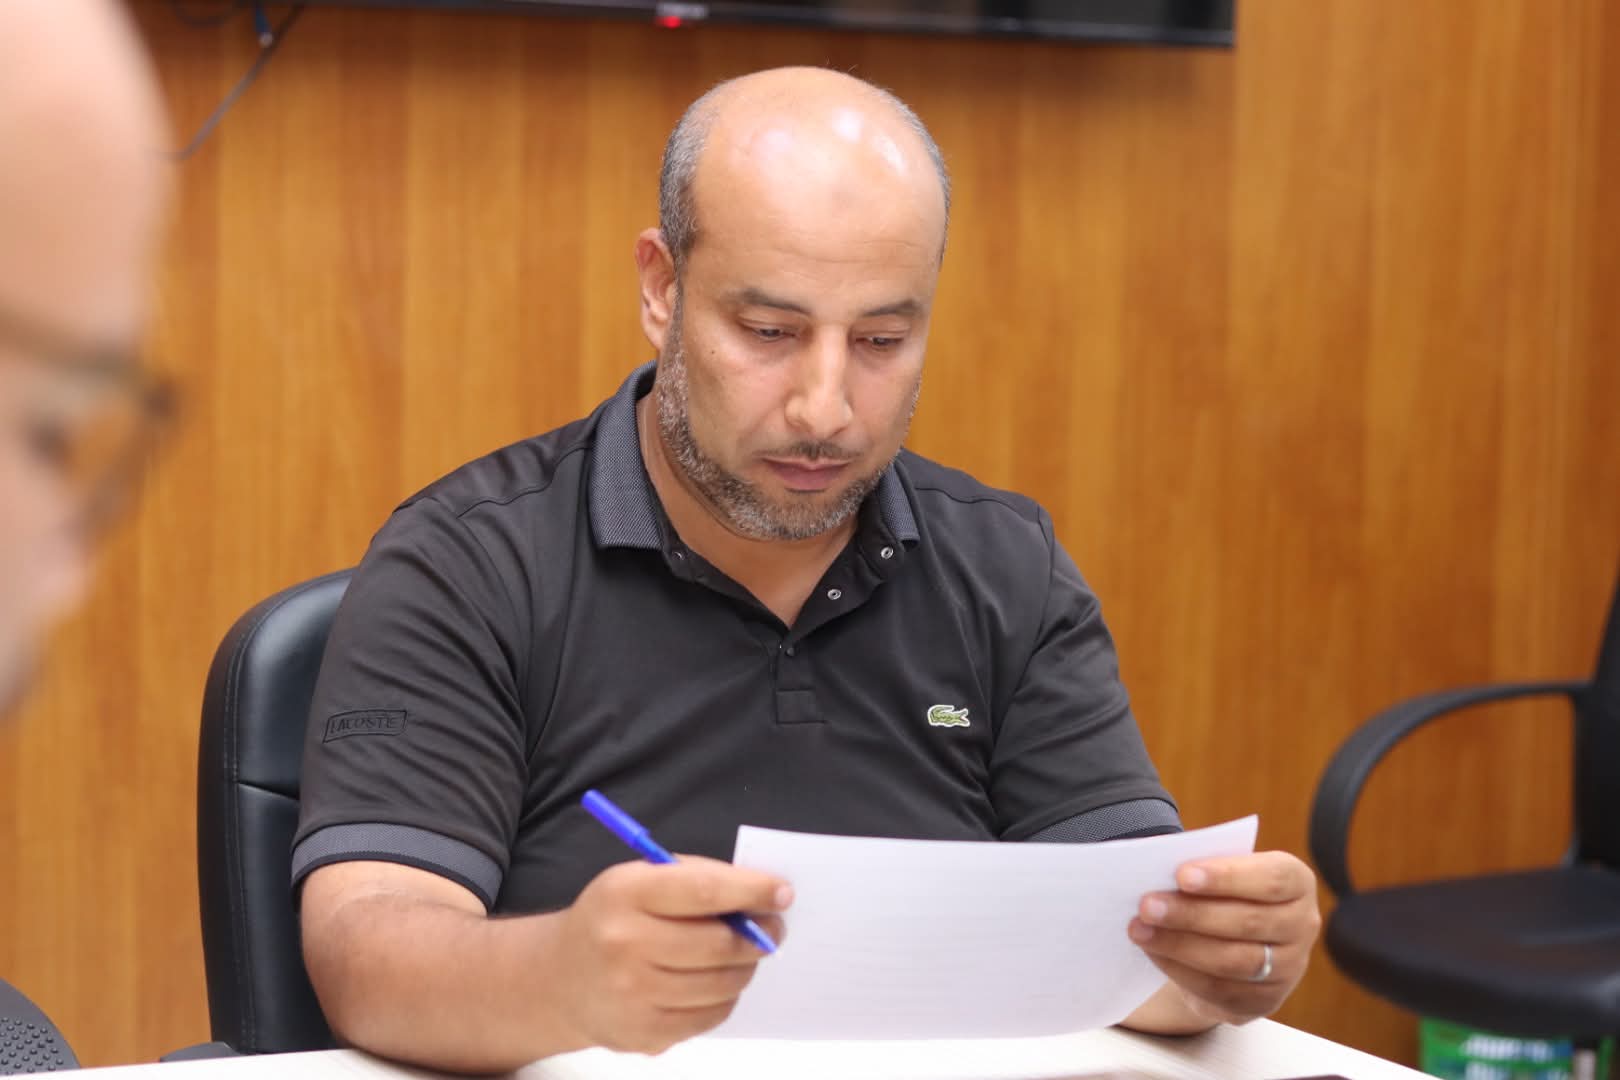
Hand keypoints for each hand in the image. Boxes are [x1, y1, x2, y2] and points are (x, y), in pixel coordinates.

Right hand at [546, 856, 791, 1053]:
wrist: (561, 977)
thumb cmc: (614, 917)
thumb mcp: (642, 878)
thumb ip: (699, 879)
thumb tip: (762, 896)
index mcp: (625, 893)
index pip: (703, 891)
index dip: (751, 891)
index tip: (781, 893)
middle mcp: (623, 944)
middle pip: (718, 944)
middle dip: (758, 935)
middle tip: (772, 928)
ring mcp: (632, 994)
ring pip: (721, 983)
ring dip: (744, 967)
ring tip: (742, 954)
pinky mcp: (643, 1033)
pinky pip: (710, 1016)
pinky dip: (724, 997)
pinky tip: (714, 981)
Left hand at [1126, 850, 1320, 1024]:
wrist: (1231, 938)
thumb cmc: (1224, 892)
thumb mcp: (1222, 872)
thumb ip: (1203, 871)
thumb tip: (1156, 873)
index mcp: (1297, 882)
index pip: (1271, 879)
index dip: (1226, 877)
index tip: (1181, 875)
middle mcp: (1302, 925)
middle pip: (1249, 922)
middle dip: (1191, 914)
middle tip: (1147, 905)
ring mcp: (1288, 968)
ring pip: (1234, 960)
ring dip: (1180, 945)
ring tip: (1140, 930)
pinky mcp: (1264, 1001)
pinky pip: (1219, 989)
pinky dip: (1180, 970)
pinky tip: (1154, 953)